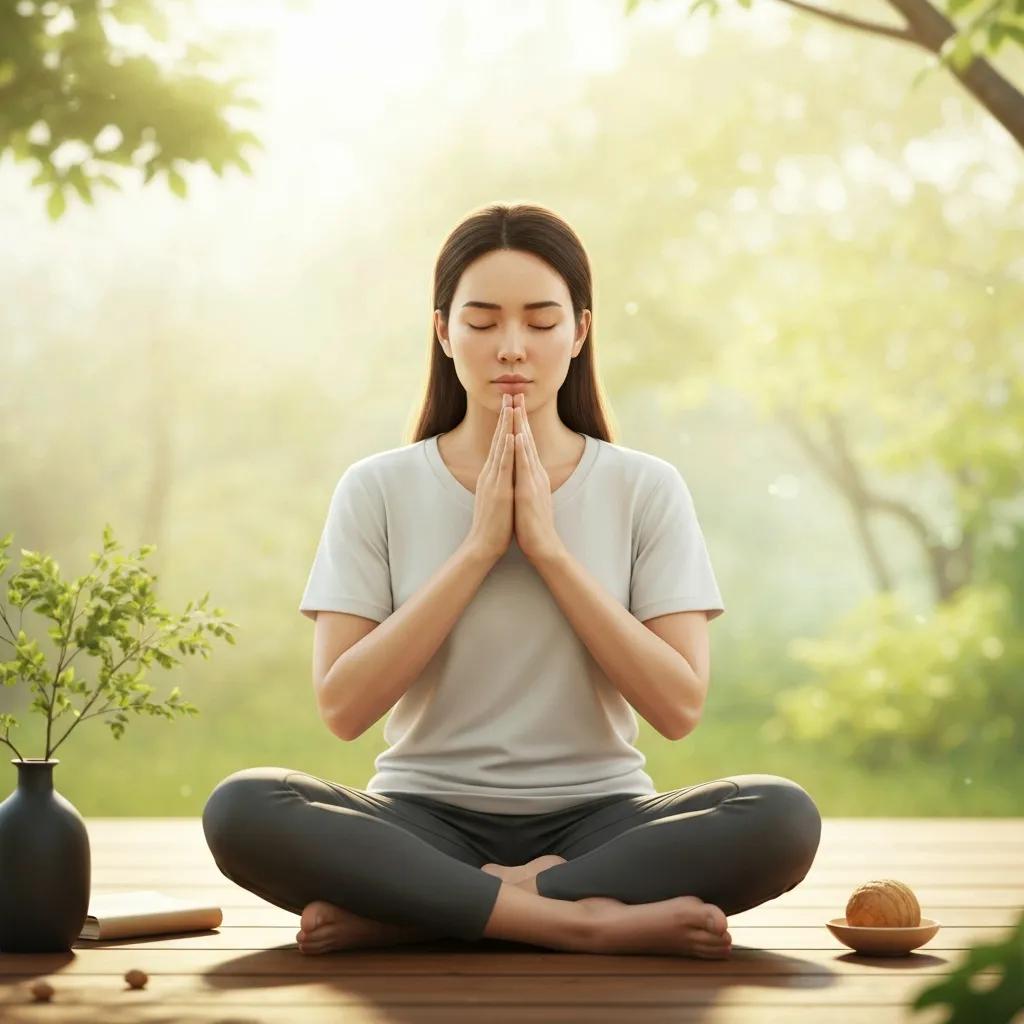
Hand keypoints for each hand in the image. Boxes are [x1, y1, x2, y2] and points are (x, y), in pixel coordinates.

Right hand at [465, 393, 515, 563]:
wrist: (483, 545)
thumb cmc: (494, 525)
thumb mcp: (498, 498)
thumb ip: (500, 483)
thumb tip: (505, 474)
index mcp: (493, 475)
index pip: (500, 444)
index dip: (506, 424)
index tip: (511, 406)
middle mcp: (491, 473)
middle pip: (499, 439)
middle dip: (506, 416)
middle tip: (510, 394)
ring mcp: (493, 480)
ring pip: (500, 447)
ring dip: (506, 425)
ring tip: (511, 405)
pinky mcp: (498, 490)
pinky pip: (503, 465)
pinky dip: (506, 448)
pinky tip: (510, 434)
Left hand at [513, 393, 563, 564]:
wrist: (542, 545)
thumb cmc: (532, 525)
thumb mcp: (527, 497)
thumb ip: (525, 483)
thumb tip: (522, 474)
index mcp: (532, 475)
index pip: (525, 444)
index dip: (520, 424)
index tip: (514, 406)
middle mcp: (535, 473)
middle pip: (526, 439)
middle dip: (520, 416)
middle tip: (516, 393)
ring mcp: (533, 480)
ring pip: (526, 447)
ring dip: (521, 425)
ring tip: (516, 405)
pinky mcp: (528, 490)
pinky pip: (524, 465)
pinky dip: (521, 449)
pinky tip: (518, 435)